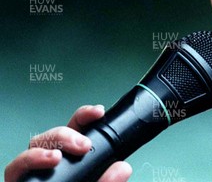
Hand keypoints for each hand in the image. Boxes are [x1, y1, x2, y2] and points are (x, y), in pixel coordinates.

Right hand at [4, 105, 131, 181]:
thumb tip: (123, 169)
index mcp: (73, 163)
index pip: (76, 131)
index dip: (84, 117)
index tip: (98, 112)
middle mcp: (49, 168)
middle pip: (48, 139)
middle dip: (64, 134)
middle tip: (82, 145)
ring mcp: (31, 179)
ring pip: (27, 154)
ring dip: (40, 151)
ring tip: (56, 158)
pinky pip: (13, 174)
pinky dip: (25, 166)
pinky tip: (44, 164)